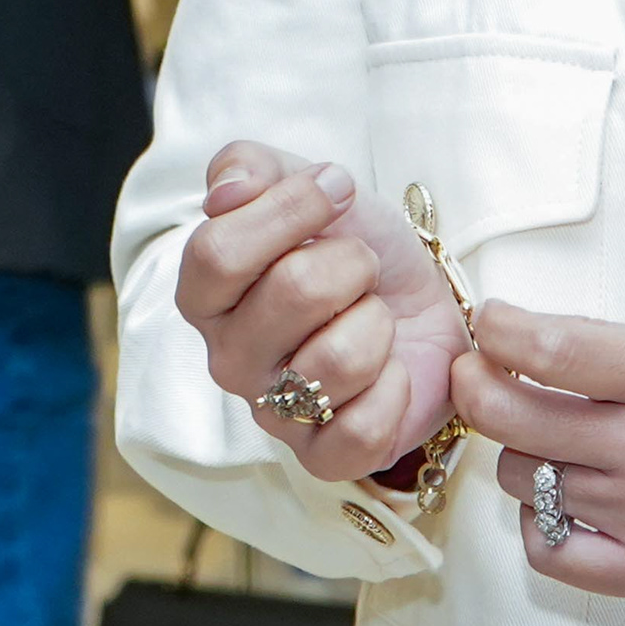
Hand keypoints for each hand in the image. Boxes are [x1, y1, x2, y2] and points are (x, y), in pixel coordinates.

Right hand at [174, 140, 470, 482]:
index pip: (217, 252)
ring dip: (378, 323)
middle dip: (351, 263)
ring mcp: (272, 414)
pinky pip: (364, 427)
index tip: (337, 188)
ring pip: (339, 358)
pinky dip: (395, 388)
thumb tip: (225, 193)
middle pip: (291, 293)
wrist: (419, 303)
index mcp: (206, 292)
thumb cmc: (350, 243)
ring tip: (372, 320)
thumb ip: (248, 167)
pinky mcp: (322, 458)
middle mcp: (227, 357)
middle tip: (360, 268)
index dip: (288, 211)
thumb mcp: (303, 182)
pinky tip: (388, 372)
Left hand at [459, 302, 624, 612]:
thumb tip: (518, 332)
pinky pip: (548, 551)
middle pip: (512, 415)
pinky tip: (552, 504)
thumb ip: (606, 345)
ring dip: (517, 455)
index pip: (552, 347)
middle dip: (476, 386)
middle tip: (477, 377)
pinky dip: (535, 525)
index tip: (489, 324)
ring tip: (546, 444)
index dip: (498, 331)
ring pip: (521, 478)